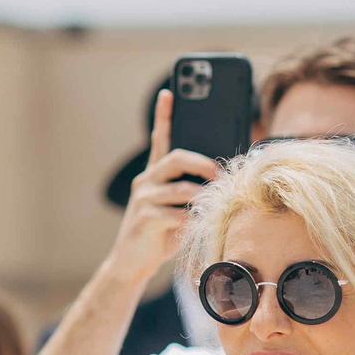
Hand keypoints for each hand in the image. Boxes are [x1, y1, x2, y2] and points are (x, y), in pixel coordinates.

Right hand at [102, 90, 222, 287]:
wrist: (133, 262)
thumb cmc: (161, 234)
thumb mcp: (178, 209)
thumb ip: (192, 193)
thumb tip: (222, 182)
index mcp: (154, 175)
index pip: (159, 138)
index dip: (163, 115)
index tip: (168, 92)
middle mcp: (146, 181)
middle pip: (176, 157)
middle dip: (203, 164)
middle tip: (220, 174)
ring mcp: (144, 199)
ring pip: (181, 188)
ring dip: (203, 197)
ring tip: (216, 205)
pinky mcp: (146, 218)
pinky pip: (178, 214)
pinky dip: (194, 221)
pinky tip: (200, 226)